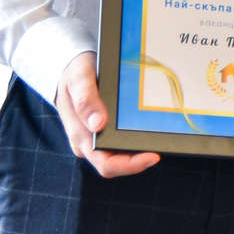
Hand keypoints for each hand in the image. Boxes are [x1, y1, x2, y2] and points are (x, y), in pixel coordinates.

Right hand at [54, 51, 160, 177]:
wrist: (70, 68)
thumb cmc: (73, 73)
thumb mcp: (78, 78)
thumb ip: (85, 100)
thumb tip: (98, 124)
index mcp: (80, 136)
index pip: (106, 164)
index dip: (130, 165)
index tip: (153, 156)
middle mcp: (87, 143)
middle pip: (118, 163)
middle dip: (141, 157)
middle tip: (163, 144)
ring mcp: (96, 138)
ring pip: (122, 153)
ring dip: (140, 147)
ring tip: (159, 134)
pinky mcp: (104, 131)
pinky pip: (122, 140)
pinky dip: (136, 137)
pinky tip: (150, 126)